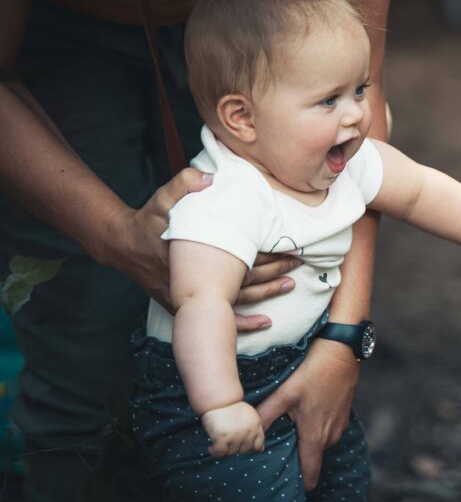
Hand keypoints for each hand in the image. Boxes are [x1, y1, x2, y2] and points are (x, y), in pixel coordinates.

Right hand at [105, 168, 294, 330]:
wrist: (123, 245)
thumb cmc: (148, 221)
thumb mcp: (161, 199)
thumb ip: (184, 184)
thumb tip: (210, 178)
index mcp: (196, 257)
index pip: (238, 259)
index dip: (265, 255)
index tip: (288, 247)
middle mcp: (195, 282)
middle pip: (243, 280)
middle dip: (273, 272)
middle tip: (297, 262)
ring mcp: (191, 297)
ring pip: (236, 301)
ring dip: (266, 294)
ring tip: (290, 284)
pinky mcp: (188, 305)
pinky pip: (220, 319)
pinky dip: (242, 323)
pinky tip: (263, 323)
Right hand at [202, 401, 265, 456]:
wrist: (219, 399)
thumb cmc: (232, 407)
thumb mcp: (250, 417)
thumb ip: (256, 431)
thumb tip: (261, 450)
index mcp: (256, 426)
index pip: (258, 445)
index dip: (249, 447)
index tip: (240, 442)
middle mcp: (248, 432)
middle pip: (243, 451)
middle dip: (235, 448)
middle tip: (227, 440)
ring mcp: (235, 435)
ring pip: (230, 453)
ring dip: (224, 449)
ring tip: (219, 440)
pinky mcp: (222, 437)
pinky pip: (219, 453)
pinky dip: (214, 452)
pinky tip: (211, 447)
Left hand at [256, 338, 359, 489]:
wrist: (341, 351)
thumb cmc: (312, 372)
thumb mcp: (285, 393)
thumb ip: (265, 416)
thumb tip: (246, 434)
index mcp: (315, 437)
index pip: (310, 477)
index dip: (297, 482)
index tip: (281, 479)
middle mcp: (330, 437)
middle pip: (311, 459)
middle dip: (296, 456)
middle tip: (278, 443)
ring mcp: (339, 427)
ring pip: (319, 444)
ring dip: (307, 440)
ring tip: (290, 425)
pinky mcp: (343, 416)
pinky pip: (327, 432)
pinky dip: (316, 428)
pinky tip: (305, 411)